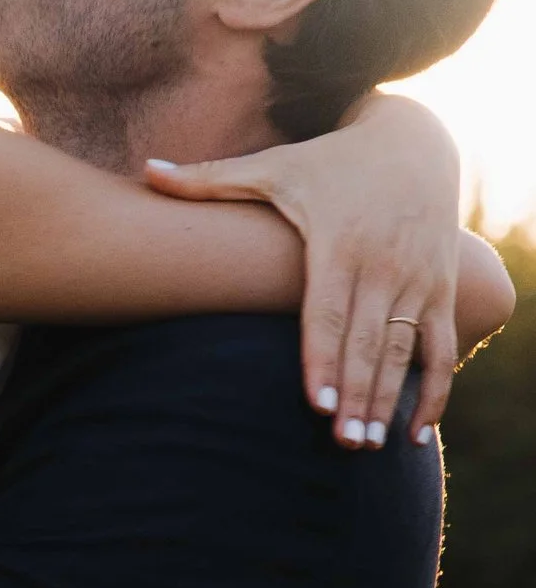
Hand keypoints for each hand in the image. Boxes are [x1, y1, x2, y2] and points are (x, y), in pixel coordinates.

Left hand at [145, 91, 459, 445]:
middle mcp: (384, 265)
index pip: (328, 312)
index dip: (323, 359)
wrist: (413, 140)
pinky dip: (435, 391)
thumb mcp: (274, 164)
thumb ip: (209, 178)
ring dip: (389, 400)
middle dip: (358, 395)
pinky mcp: (442, 288)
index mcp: (339, 242)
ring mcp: (419, 279)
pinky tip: (416, 432)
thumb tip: (145, 170)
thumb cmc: (330, 160)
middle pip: (366, 342)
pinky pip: (441, 347)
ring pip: (404, 351)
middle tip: (341, 444)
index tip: (317, 405)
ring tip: (368, 447)